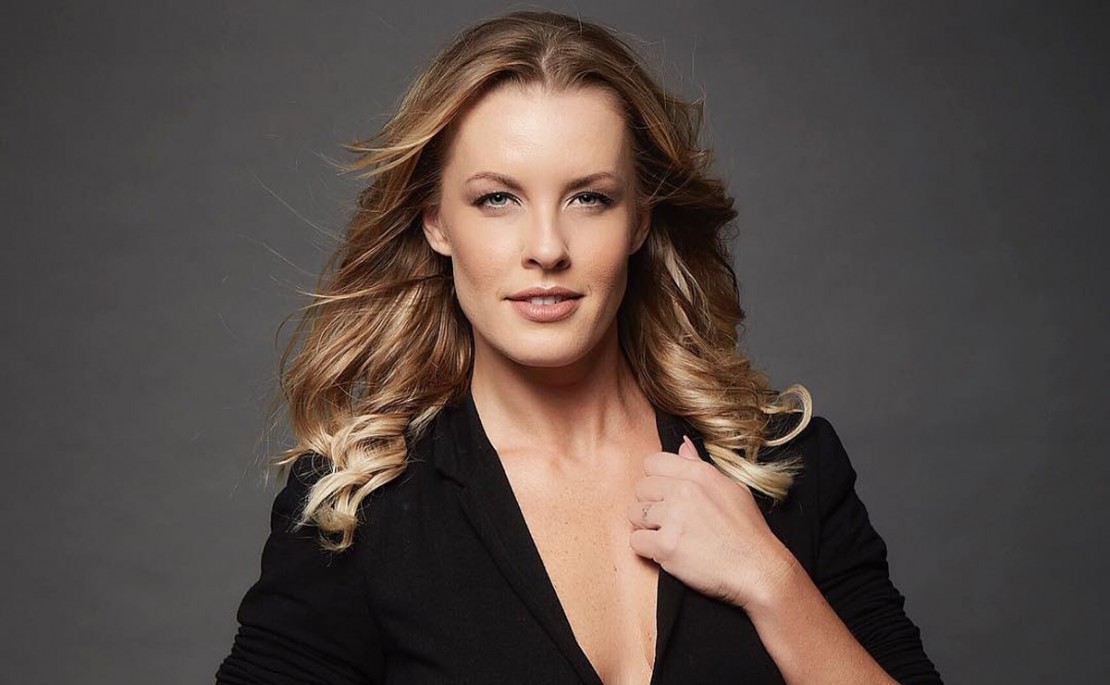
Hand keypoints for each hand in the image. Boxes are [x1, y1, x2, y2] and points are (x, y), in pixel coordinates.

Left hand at [627, 436, 798, 609]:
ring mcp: (673, 518)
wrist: (759, 570)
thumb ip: (700, 466)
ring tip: (668, 536)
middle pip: (640, 488)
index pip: (652, 463)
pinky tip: (666, 552)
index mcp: (698, 474)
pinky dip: (647, 549)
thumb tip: (683, 444)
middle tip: (668, 521)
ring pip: (634, 514)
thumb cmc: (748, 532)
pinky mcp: (666, 546)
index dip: (655, 480)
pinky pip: (636, 541)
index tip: (665, 496)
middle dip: (650, 505)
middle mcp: (683, 490)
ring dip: (647, 527)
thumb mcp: (732, 488)